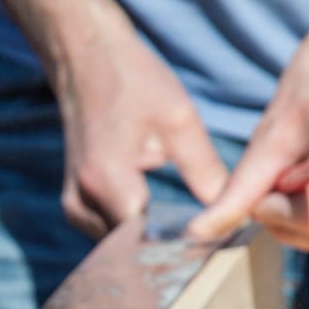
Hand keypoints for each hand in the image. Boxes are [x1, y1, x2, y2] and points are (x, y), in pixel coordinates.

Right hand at [54, 5, 226, 238]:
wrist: (84, 57)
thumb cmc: (132, 81)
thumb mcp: (179, 119)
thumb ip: (205, 171)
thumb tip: (234, 210)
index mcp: (108, 181)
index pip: (146, 243)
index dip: (181, 248)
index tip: (211, 247)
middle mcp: (83, 201)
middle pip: (130, 252)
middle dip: (167, 250)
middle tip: (205, 245)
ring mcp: (74, 206)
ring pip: (118, 248)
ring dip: (148, 245)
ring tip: (183, 236)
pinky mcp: (75, 205)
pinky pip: (108, 234)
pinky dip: (133, 234)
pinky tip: (159, 224)